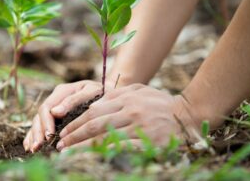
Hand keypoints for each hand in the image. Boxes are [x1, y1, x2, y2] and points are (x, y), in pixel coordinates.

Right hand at [23, 80, 111, 151]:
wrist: (108, 93)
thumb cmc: (101, 93)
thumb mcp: (91, 92)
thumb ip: (74, 100)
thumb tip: (55, 112)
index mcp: (62, 91)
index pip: (47, 108)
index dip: (46, 123)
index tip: (49, 136)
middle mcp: (55, 99)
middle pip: (40, 116)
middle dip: (38, 132)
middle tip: (38, 147)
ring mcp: (54, 107)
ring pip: (38, 121)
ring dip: (34, 136)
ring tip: (33, 149)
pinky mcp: (55, 116)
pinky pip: (40, 125)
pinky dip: (34, 135)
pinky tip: (29, 146)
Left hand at [56, 84, 202, 150]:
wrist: (189, 114)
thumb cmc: (162, 103)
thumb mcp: (140, 90)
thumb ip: (118, 94)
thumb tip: (95, 101)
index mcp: (126, 97)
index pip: (93, 111)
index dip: (76, 123)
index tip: (63, 132)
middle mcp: (130, 110)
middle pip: (94, 124)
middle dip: (73, 136)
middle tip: (60, 145)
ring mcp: (139, 125)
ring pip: (104, 137)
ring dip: (83, 147)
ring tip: (68, 154)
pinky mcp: (148, 140)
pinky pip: (121, 148)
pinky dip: (104, 154)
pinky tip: (93, 159)